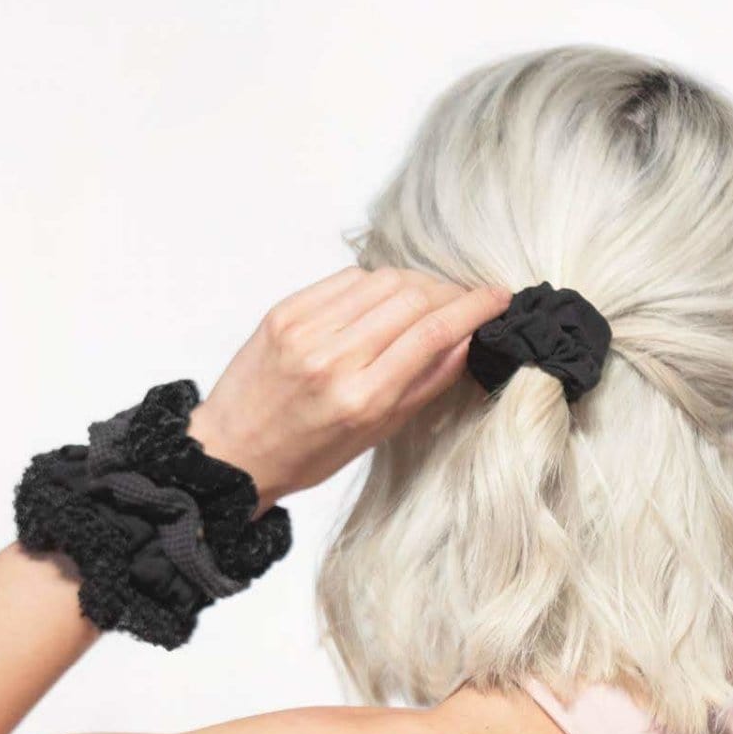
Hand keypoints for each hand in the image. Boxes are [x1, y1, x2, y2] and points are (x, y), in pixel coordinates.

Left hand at [187, 266, 510, 517]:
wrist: (234, 450)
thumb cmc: (307, 453)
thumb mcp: (376, 434)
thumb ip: (424, 385)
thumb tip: (465, 339)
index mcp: (362, 398)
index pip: (433, 332)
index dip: (474, 307)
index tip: (498, 296)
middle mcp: (333, 359)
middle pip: (412, 298)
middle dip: (449, 292)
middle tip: (464, 300)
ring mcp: (305, 330)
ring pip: (382, 281)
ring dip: (416, 283)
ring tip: (428, 298)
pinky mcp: (284, 311)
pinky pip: (346, 280)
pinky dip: (375, 284)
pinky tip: (383, 300)